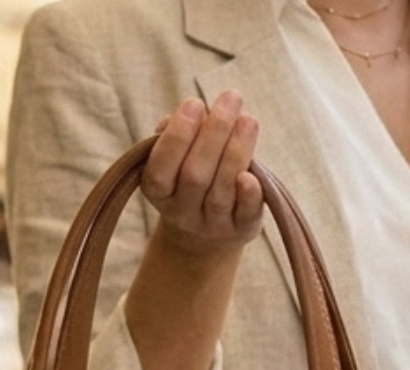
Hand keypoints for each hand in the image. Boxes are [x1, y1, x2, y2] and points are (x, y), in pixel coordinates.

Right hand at [143, 91, 262, 253]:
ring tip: (248, 120)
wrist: (210, 225)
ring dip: (236, 152)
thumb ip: (179, 131)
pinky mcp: (240, 229)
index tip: (195, 102)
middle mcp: (182, 212)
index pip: (160, 169)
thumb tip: (196, 114)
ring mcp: (211, 225)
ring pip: (221, 191)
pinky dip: (249, 195)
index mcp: (158, 190)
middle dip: (214, 133)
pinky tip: (252, 175)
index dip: (177, 137)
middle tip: (231, 98)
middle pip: (195, 176)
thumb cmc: (192, 172)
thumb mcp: (177, 154)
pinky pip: (245, 214)